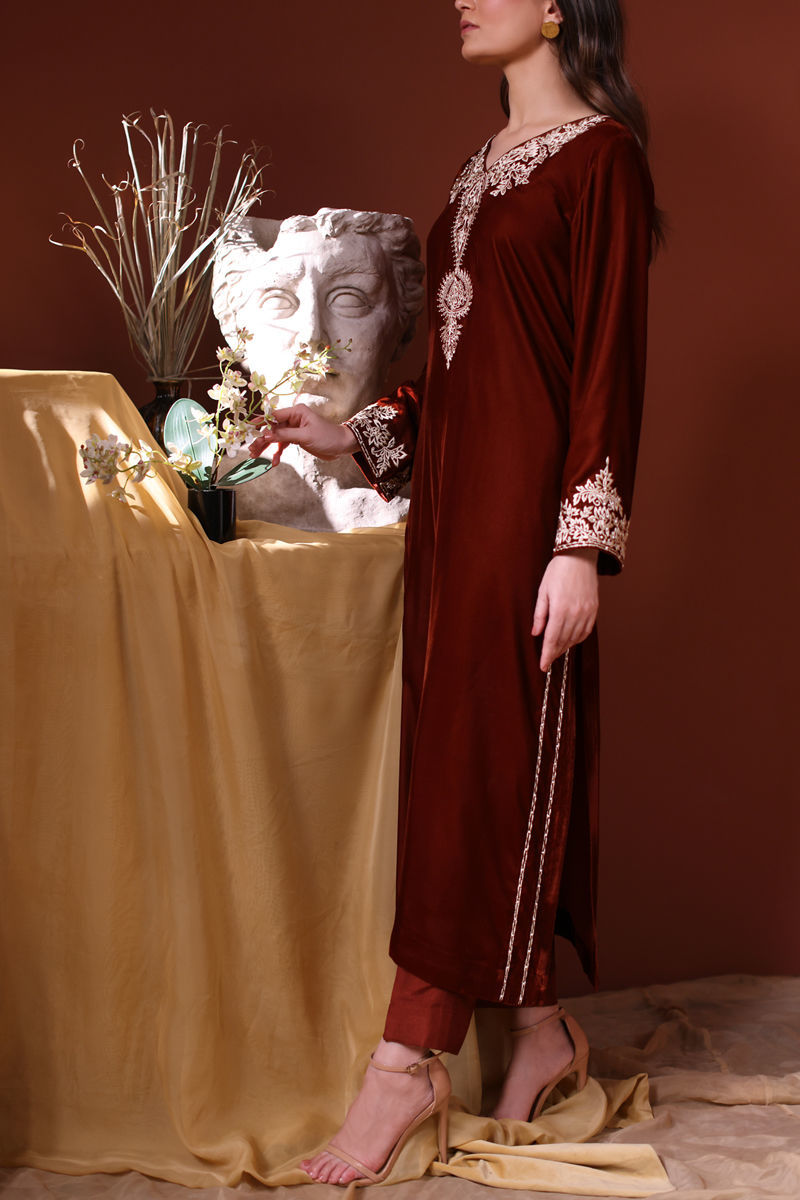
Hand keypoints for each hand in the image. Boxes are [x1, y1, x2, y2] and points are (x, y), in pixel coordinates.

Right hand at [248, 399, 357, 464]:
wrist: (342, 446)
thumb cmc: (327, 437)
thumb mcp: (305, 436)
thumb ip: (284, 434)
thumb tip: (265, 434)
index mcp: (296, 411)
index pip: (273, 416)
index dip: (260, 423)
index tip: (248, 429)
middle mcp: (293, 418)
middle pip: (272, 428)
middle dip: (261, 439)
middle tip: (251, 450)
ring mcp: (294, 429)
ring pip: (275, 437)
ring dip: (266, 447)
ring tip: (255, 456)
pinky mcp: (296, 438)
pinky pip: (282, 444)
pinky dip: (277, 452)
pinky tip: (274, 462)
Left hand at [531, 549, 598, 671]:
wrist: (580, 557)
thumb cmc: (558, 571)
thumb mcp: (543, 591)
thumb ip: (540, 614)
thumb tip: (536, 633)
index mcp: (560, 609)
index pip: (551, 639)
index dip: (547, 655)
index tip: (543, 666)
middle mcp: (575, 613)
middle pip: (563, 641)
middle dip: (555, 653)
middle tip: (547, 661)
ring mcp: (586, 612)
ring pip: (575, 638)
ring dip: (566, 647)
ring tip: (557, 651)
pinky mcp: (594, 609)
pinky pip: (586, 631)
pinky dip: (578, 639)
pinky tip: (571, 640)